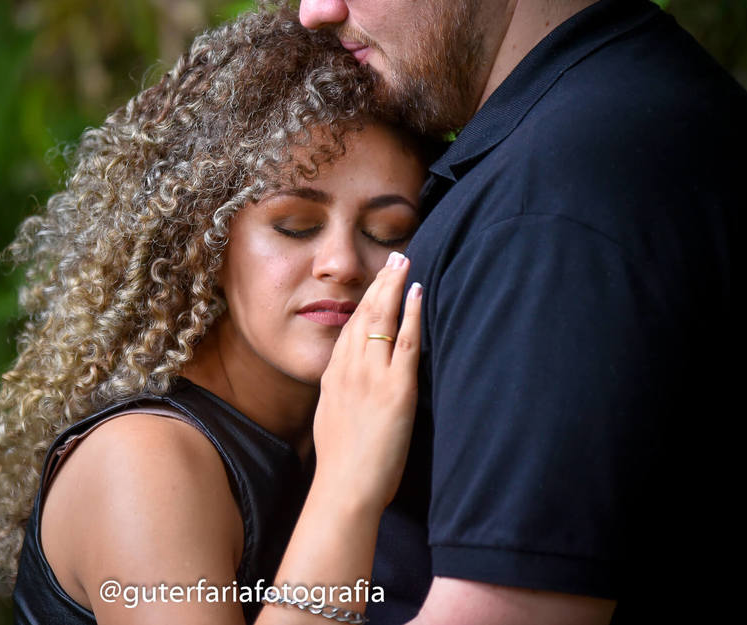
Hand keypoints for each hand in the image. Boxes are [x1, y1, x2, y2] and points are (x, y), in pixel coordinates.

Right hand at [312, 251, 421, 515]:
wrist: (345, 487)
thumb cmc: (341, 465)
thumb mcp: (329, 418)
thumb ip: (338, 392)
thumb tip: (346, 380)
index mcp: (332, 376)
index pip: (348, 327)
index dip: (363, 301)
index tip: (375, 282)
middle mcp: (348, 369)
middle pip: (363, 314)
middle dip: (379, 283)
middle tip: (393, 258)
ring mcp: (371, 376)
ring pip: (382, 319)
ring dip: (394, 286)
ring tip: (404, 262)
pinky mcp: (395, 388)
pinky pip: (405, 341)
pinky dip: (411, 313)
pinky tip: (417, 292)